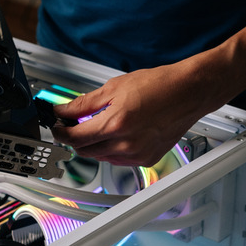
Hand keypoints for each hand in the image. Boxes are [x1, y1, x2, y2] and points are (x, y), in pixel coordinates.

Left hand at [51, 63, 215, 166]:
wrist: (189, 91)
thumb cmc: (159, 85)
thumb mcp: (114, 87)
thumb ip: (84, 103)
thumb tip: (63, 110)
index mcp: (116, 124)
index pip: (75, 138)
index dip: (60, 132)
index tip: (56, 126)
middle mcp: (127, 144)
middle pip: (85, 150)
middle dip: (76, 137)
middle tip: (72, 123)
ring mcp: (138, 154)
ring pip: (101, 157)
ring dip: (93, 144)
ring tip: (98, 124)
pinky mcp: (148, 159)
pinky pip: (118, 160)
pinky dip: (110, 149)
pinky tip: (116, 133)